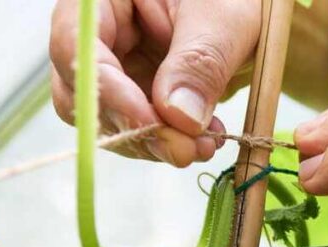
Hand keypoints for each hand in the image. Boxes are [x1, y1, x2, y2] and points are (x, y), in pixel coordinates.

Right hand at [49, 0, 260, 165]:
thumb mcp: (224, 20)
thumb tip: (176, 116)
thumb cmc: (234, 0)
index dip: (106, 90)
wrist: (250, 16)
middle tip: (184, 149)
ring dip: (154, 143)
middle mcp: (96, 32)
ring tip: (204, 145)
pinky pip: (135, 130)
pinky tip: (204, 140)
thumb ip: (199, 62)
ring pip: (107, 120)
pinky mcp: (133, 96)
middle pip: (83, 91)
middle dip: (133, 127)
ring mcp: (112, 67)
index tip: (149, 122)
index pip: (77, 45)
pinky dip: (168, 143)